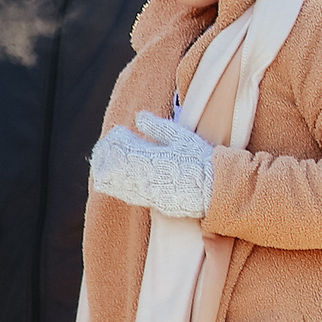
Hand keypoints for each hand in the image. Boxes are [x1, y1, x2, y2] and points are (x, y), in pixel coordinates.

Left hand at [90, 111, 214, 219]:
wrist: (216, 189)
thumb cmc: (201, 160)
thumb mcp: (181, 138)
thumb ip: (157, 128)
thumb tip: (139, 117)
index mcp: (151, 158)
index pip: (121, 150)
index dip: (114, 142)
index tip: (116, 134)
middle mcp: (145, 178)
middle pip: (113, 168)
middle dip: (106, 157)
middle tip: (105, 148)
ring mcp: (147, 193)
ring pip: (116, 184)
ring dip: (108, 173)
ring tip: (106, 163)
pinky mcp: (152, 204)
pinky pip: (127, 196)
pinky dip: (117, 187)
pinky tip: (116, 180)